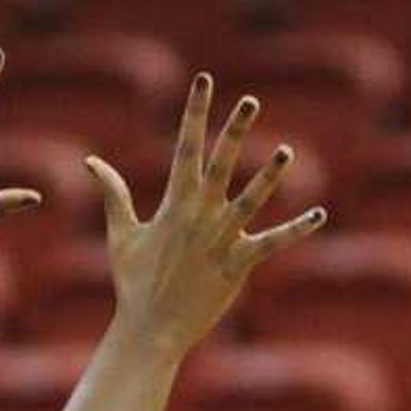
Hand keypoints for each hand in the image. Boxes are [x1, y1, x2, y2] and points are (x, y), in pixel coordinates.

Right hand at [88, 72, 325, 360]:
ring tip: (286, 150)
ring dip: (269, 175)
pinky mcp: (236, 266)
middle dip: (234, 130)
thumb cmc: (134, 284)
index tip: (204, 80)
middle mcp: (199, 215)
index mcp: (174, 203)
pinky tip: (318, 215)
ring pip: (249, 199)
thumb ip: (113, 194)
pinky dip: (296, 230)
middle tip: (250, 100)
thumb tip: (91, 162)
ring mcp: (219, 240)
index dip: (195, 111)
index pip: (185, 146)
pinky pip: (272, 244)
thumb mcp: (121, 235)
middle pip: (220, 163)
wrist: (150, 329)